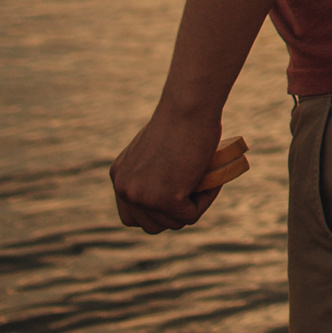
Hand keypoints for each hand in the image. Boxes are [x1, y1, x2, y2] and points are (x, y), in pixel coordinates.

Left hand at [111, 107, 246, 233]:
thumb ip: (154, 173)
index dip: (157, 210)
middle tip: (194, 191)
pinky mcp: (165, 199)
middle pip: (151, 225)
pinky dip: (205, 201)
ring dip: (192, 206)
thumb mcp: (158, 151)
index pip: (132, 213)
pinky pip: (191, 215)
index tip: (178, 192)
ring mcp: (142, 196)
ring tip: (206, 180)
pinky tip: (212, 180)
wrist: (189, 107)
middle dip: (174, 214)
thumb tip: (173, 190)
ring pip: (172, 223)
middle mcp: (125, 189)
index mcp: (120, 177)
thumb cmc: (181, 119)